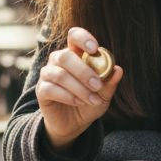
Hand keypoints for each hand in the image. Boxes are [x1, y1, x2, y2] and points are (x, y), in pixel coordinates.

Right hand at [36, 27, 123, 151]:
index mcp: (75, 53)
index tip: (94, 49)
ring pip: (60, 74)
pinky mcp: (41, 90)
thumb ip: (109, 82)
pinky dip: (68, 96)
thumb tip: (118, 70)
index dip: (83, 38)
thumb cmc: (89, 102)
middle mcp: (58, 60)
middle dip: (83, 71)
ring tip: (93, 100)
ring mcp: (48, 74)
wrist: (74, 124)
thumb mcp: (104, 94)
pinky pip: (51, 89)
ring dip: (79, 88)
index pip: (74, 36)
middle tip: (97, 85)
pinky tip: (79, 102)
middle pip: (65, 56)